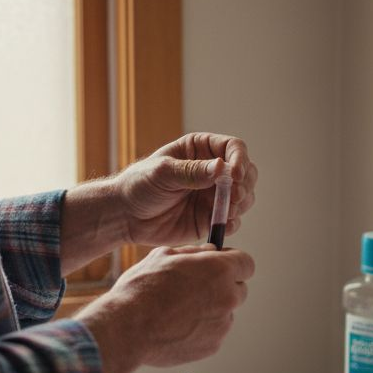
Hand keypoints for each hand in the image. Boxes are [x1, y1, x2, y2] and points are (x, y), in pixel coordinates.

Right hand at [74, 244, 254, 372]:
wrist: (128, 328)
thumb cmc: (142, 288)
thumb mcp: (164, 255)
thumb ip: (193, 252)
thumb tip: (209, 252)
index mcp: (219, 270)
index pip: (246, 263)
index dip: (233, 262)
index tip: (219, 264)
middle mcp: (227, 297)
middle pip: (239, 289)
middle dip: (223, 286)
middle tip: (196, 287)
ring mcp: (222, 324)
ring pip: (225, 312)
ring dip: (211, 309)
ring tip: (179, 310)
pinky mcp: (212, 346)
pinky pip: (213, 332)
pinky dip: (201, 329)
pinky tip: (176, 326)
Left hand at [114, 133, 257, 246]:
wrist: (125, 216)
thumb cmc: (139, 185)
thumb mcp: (163, 173)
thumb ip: (192, 171)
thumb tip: (221, 167)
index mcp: (201, 149)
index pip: (234, 148)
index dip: (240, 160)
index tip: (235, 175)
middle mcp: (212, 171)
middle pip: (247, 172)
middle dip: (245, 184)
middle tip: (234, 196)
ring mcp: (213, 195)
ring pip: (245, 197)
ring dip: (241, 204)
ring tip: (226, 210)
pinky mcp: (210, 218)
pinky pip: (233, 220)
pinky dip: (233, 222)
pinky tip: (222, 224)